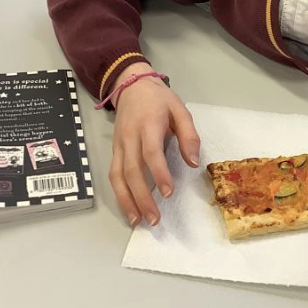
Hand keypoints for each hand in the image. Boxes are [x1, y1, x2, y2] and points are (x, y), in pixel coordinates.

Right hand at [108, 63, 199, 226]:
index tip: (168, 192)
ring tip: (138, 222)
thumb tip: (194, 163)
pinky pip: (113, 175)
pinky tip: (128, 210)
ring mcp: (119, 146)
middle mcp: (129, 138)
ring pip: (118, 177)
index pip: (151, 152)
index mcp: (148, 125)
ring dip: (127, 201)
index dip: (158, 173)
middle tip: (154, 219)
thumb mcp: (180, 110)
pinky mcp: (114, 151)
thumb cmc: (159, 100)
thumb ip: (189, 136)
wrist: (131, 85)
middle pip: (132, 171)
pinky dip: (119, 195)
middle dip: (142, 197)